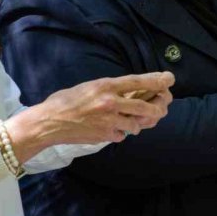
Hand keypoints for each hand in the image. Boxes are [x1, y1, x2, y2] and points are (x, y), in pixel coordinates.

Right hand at [6, 72, 174, 161]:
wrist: (48, 122)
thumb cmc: (66, 101)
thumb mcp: (89, 86)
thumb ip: (110, 89)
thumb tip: (131, 90)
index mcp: (106, 86)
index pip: (137, 81)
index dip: (156, 81)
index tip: (168, 80)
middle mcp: (110, 102)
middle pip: (145, 106)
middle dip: (156, 109)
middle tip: (159, 109)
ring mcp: (108, 120)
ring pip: (136, 125)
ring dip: (136, 124)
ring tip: (129, 122)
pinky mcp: (104, 135)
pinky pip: (122, 135)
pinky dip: (120, 134)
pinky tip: (111, 130)